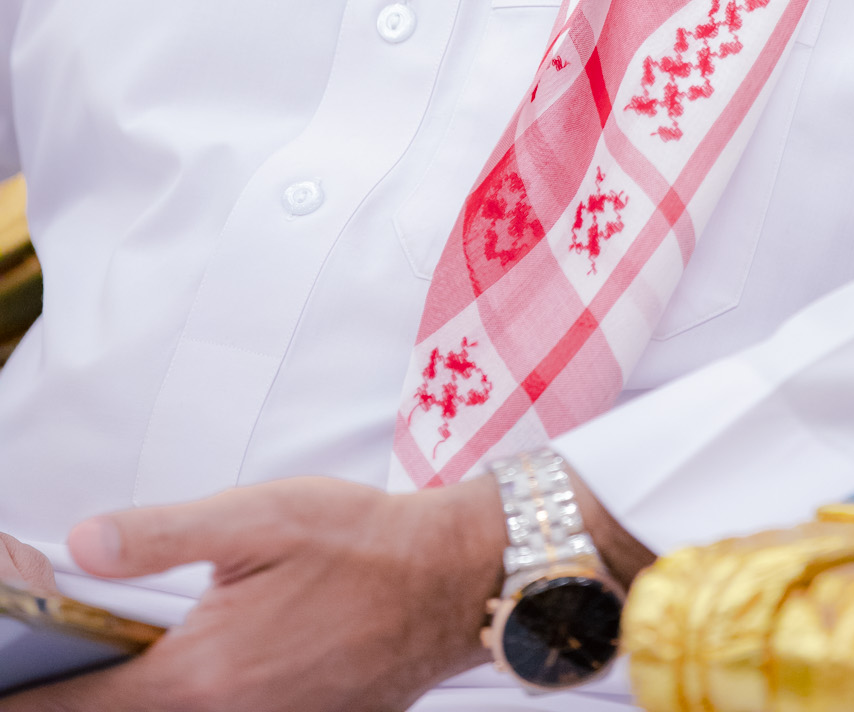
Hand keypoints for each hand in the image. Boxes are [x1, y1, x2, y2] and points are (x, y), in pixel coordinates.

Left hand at [2, 472, 506, 711]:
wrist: (453, 580)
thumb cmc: (362, 541)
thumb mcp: (256, 517)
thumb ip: (162, 534)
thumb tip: (83, 543)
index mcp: (203, 673)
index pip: (84, 709)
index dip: (31, 701)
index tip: (4, 687)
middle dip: (88, 698)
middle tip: (64, 667)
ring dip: (147, 695)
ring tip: (127, 662)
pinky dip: (200, 699)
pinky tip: (208, 660)